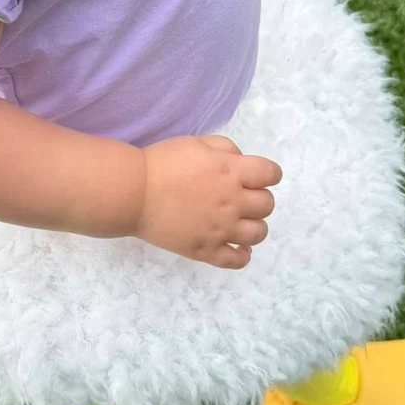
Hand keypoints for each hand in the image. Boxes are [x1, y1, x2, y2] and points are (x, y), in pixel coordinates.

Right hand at [134, 136, 281, 268]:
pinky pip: (236, 261)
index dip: (267, 174)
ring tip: (239, 223)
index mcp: (232, 172)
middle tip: (240, 198)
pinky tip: (237, 248)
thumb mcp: (196, 143)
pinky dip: (243, 255)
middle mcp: (233, 201)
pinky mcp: (206, 250)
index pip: (271, 174)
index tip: (257, 177)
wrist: (134, 193)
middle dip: (258, 199)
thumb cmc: (162, 163)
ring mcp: (221, 229)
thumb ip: (224, 148)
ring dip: (254, 226)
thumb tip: (240, 161)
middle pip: (267, 205)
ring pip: (259, 233)